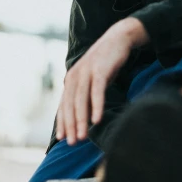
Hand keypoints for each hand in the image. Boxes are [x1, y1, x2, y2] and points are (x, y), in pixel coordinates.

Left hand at [56, 17, 148, 144]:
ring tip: (83, 136)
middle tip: (73, 143)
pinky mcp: (100, 70)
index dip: (63, 122)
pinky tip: (97, 120)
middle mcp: (75, 76)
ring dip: (81, 120)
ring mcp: (86, 72)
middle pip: (70, 105)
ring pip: (81, 101)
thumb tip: (83, 117)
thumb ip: (86, 95)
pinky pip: (97, 92)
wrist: (119, 38)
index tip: (63, 139)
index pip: (64, 105)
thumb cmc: (106, 63)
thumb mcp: (93, 79)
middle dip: (71, 125)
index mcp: (71, 79)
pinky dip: (96, 106)